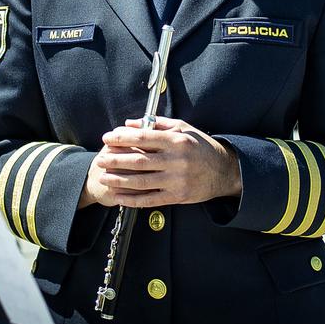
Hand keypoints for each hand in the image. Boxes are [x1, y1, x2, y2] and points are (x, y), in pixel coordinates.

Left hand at [78, 117, 242, 208]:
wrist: (224, 170)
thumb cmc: (201, 146)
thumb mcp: (184, 129)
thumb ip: (157, 125)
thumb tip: (130, 123)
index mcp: (177, 141)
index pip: (143, 138)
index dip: (122, 138)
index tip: (107, 138)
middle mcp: (177, 160)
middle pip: (139, 161)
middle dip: (116, 160)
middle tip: (100, 160)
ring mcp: (177, 180)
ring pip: (142, 181)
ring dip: (120, 180)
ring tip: (104, 178)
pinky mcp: (177, 196)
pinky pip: (150, 199)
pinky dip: (132, 200)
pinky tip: (119, 197)